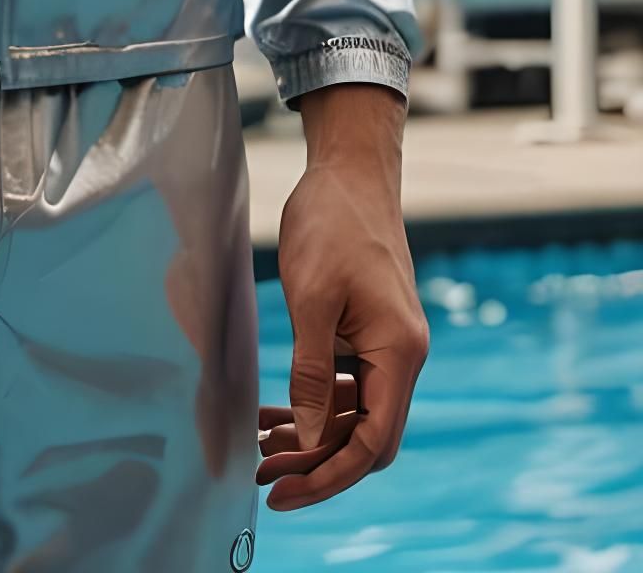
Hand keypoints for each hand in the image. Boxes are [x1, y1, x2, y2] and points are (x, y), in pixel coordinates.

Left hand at [259, 85, 427, 513]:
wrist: (350, 170)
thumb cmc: (332, 222)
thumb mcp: (312, 297)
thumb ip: (312, 372)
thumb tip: (310, 438)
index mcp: (398, 353)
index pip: (373, 442)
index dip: (329, 476)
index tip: (285, 493)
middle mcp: (401, 356)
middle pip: (366, 437)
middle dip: (317, 463)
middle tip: (264, 477)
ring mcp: (387, 345)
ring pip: (353, 415)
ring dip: (312, 436)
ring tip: (260, 450)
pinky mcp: (368, 331)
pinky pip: (346, 386)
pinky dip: (314, 404)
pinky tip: (274, 411)